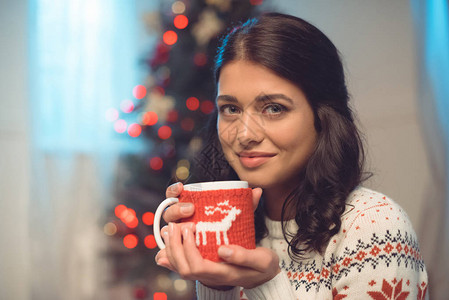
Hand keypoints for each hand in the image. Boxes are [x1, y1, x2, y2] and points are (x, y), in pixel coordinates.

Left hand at [155, 186, 279, 289]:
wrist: (264, 276)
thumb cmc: (264, 266)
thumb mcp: (262, 260)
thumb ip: (244, 255)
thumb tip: (222, 250)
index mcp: (225, 274)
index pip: (198, 267)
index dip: (189, 249)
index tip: (190, 228)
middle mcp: (213, 277)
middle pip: (185, 269)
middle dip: (175, 247)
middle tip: (175, 226)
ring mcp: (207, 275)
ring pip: (181, 269)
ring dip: (171, 250)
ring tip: (169, 230)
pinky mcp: (205, 269)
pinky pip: (183, 268)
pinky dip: (171, 259)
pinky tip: (163, 250)